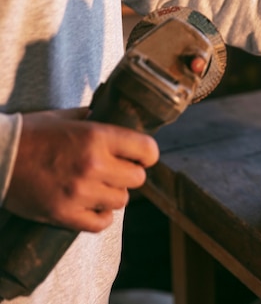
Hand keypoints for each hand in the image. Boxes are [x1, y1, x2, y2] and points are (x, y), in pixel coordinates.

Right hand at [3, 108, 158, 231]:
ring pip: (121, 201)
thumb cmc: (31, 134)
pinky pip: (101, 223)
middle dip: (128, 175)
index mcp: (97, 136)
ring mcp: (80, 192)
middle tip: (113, 171)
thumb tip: (120, 121)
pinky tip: (90, 205)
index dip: (146, 155)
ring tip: (97, 187)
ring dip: (112, 194)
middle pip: (138, 179)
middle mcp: (93, 164)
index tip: (139, 157)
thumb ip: (96, 119)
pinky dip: (99, 216)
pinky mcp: (65, 214)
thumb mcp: (66, 117)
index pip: (148, 150)